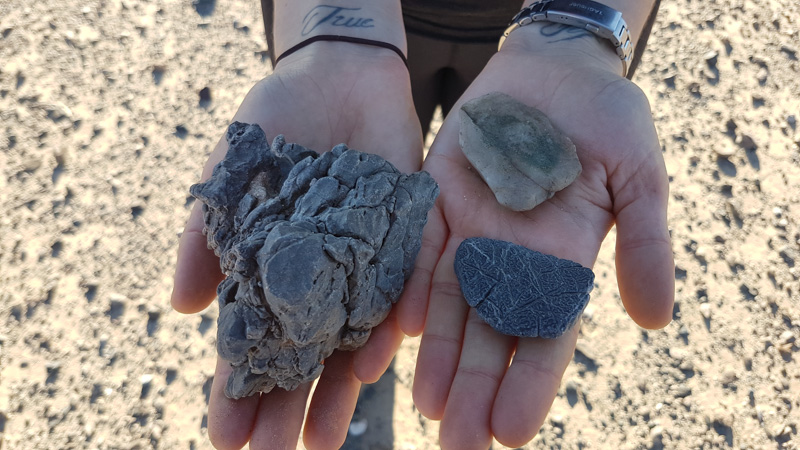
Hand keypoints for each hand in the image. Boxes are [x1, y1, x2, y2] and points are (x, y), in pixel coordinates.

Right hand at [170, 42, 419, 449]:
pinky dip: (384, 326)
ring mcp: (359, 269)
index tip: (223, 437)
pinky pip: (395, 294)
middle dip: (285, 405)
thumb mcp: (229, 178)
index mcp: (271, 274)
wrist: (335, 79)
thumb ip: (204, 239)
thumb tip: (181, 308)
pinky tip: (374, 363)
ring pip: (349, 342)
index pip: (252, 343)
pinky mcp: (400, 245)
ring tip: (321, 438)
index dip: (236, 389)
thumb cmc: (272, 126)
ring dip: (336, 390)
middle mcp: (317, 283)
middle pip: (301, 357)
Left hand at [396, 30, 674, 448]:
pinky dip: (405, 290)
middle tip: (457, 443)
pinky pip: (415, 252)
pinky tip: (395, 333)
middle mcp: (510, 258)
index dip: (530, 383)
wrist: (554, 70)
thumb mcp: (640, 176)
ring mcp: (469, 232)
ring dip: (436, 358)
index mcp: (562, 261)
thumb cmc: (609, 118)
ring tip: (424, 409)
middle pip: (490, 334)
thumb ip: (644, 244)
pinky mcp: (434, 201)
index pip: (545, 335)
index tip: (513, 432)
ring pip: (447, 305)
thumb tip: (654, 320)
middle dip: (475, 388)